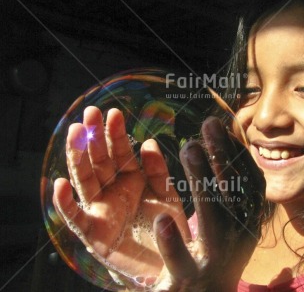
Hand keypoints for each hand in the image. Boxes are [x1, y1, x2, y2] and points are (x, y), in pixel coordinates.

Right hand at [53, 106, 190, 287]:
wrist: (170, 262)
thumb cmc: (168, 227)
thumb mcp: (166, 195)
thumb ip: (158, 171)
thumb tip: (148, 142)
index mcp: (130, 179)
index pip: (118, 152)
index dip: (115, 133)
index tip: (112, 112)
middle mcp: (112, 191)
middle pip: (98, 161)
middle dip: (94, 137)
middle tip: (90, 113)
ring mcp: (100, 210)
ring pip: (85, 180)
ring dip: (78, 158)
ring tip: (76, 134)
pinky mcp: (93, 233)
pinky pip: (76, 216)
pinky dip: (65, 202)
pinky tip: (61, 184)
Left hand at [153, 117, 265, 290]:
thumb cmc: (217, 254)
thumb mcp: (228, 222)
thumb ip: (224, 190)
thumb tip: (219, 149)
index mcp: (246, 221)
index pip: (248, 182)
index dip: (238, 154)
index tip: (224, 127)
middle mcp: (237, 236)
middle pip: (232, 191)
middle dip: (221, 155)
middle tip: (209, 124)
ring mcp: (214, 258)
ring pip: (212, 218)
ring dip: (202, 181)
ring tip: (190, 149)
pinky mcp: (189, 277)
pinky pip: (180, 259)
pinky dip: (173, 241)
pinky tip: (163, 218)